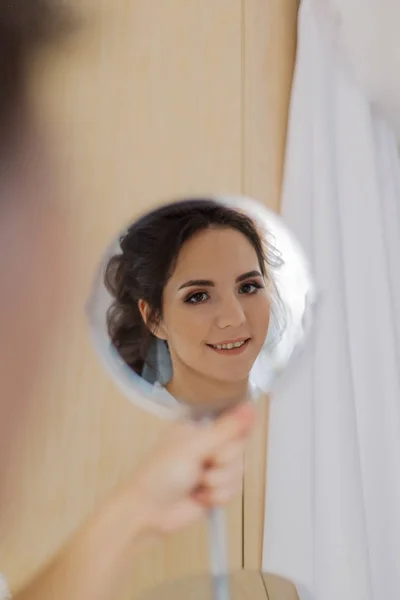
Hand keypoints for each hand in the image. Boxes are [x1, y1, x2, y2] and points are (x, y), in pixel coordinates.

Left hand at [127, 402, 254, 534]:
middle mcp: (209, 446)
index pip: (235, 425)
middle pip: (239, 451)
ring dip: (217, 483)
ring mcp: (213, 470)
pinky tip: (198, 498)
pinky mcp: (216, 492)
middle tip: (202, 466)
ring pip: (238, 473)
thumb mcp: (195, 446)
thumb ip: (227, 429)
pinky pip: (234, 492)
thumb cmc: (164, 472)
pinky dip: (216, 497)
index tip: (222, 447)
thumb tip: (252, 406)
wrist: (148, 511)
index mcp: (202, 428)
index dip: (234, 439)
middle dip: (222, 464)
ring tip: (196, 485)